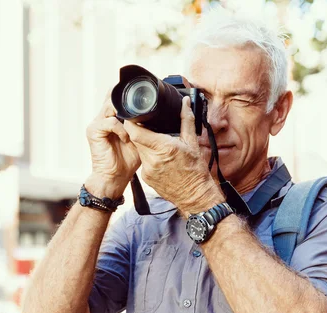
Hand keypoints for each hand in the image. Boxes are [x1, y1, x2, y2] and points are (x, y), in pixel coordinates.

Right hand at [86, 91, 140, 197]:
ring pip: (111, 105)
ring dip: (125, 115)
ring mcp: (97, 123)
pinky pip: (110, 122)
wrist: (115, 177)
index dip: (129, 97)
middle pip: (113, 97)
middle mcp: (103, 118)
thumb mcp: (140, 138)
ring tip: (132, 130)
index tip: (145, 102)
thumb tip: (158, 116)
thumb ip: (142, 126)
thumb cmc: (127, 160)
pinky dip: (121, 129)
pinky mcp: (93, 131)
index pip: (118, 98)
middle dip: (127, 104)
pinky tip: (126, 139)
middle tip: (140, 114)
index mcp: (112, 118)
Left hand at [124, 96, 224, 213]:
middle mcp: (152, 159)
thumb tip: (185, 103)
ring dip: (144, 144)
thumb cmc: (195, 171)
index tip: (134, 116)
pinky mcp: (146, 178)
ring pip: (139, 150)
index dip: (131, 122)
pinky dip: (148, 156)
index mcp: (163, 148)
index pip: (135, 132)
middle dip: (139, 131)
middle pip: (135, 139)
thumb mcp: (192, 143)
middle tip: (147, 126)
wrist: (195, 196)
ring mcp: (147, 170)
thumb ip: (186, 120)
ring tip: (156, 142)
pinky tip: (159, 158)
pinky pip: (143, 162)